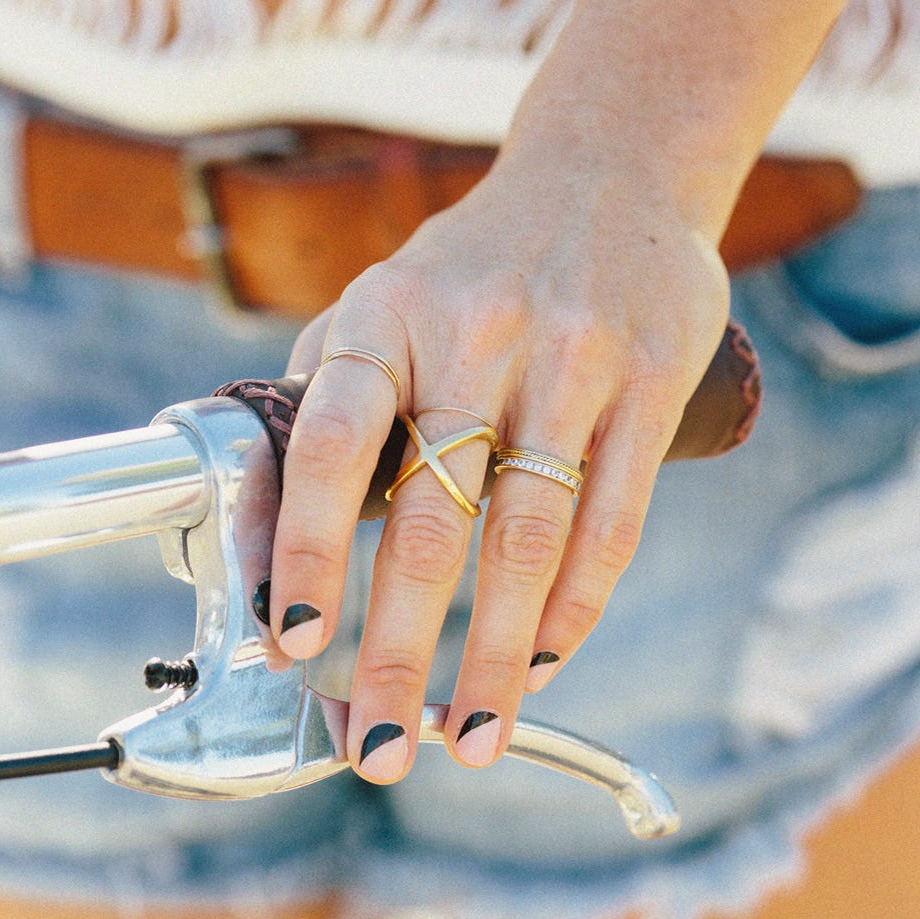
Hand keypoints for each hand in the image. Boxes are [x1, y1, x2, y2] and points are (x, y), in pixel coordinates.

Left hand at [264, 133, 728, 784]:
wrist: (612, 172)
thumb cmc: (476, 262)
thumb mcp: (387, 292)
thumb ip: (328, 387)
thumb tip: (265, 514)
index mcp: (389, 313)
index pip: (332, 442)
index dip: (305, 549)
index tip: (292, 642)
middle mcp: (479, 334)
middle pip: (431, 519)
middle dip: (398, 650)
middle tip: (379, 746)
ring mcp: (574, 358)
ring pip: (527, 538)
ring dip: (495, 657)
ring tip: (469, 737)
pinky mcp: (654, 383)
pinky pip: (612, 521)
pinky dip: (573, 610)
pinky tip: (542, 663)